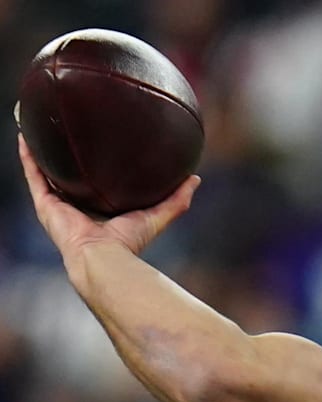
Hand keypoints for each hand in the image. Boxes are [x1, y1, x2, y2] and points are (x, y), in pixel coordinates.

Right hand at [18, 133, 199, 257]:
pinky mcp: (45, 204)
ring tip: (40, 125)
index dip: (97, 167)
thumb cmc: (130, 243)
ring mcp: (58, 205)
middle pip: (69, 176)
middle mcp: (76, 206)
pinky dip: (28, 155)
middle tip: (68, 130)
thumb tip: (195, 179)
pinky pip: (33, 174)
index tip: (101, 145)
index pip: (97, 185)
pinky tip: (26, 134)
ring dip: (42, 151)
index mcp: (100, 209)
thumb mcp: (158, 215)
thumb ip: (177, 199)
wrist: (104, 257)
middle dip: (66, 156)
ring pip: (46, 172)